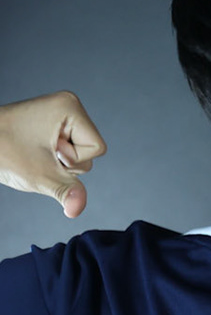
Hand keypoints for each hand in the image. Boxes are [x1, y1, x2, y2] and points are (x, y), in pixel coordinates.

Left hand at [0, 91, 106, 217]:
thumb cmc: (2, 152)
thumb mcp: (39, 175)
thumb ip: (66, 191)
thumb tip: (77, 209)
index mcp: (70, 108)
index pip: (97, 149)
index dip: (72, 161)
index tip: (45, 152)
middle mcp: (68, 105)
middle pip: (89, 151)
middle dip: (64, 162)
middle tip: (35, 152)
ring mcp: (58, 112)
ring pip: (78, 152)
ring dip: (57, 161)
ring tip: (32, 152)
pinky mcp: (49, 121)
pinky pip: (66, 148)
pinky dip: (51, 157)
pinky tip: (33, 152)